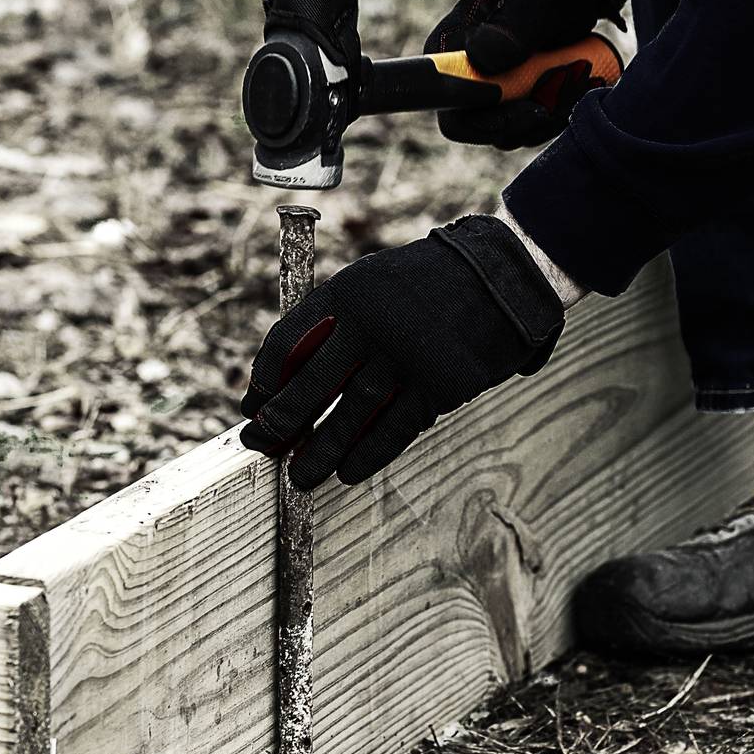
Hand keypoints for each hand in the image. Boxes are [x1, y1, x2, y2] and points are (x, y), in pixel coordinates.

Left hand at [240, 217, 566, 489]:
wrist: (499, 277)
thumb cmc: (420, 288)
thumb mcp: (368, 285)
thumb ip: (330, 326)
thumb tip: (281, 383)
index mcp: (346, 293)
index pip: (288, 342)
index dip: (264, 381)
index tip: (254, 406)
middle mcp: (373, 324)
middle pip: (313, 383)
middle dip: (283, 421)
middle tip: (263, 445)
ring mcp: (409, 355)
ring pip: (352, 414)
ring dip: (322, 450)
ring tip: (301, 476)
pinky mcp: (442, 383)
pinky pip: (397, 428)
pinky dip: (370, 454)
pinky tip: (349, 472)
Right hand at [424, 0, 624, 148]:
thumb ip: (511, 31)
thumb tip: (480, 60)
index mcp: (449, 53)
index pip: (454, 116)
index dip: (490, 124)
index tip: (533, 106)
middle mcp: (463, 78)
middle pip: (488, 130)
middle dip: (533, 119)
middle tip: (570, 89)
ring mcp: (490, 89)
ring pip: (515, 130)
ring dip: (552, 115)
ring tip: (581, 79)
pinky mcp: (515, 95)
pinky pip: (533, 122)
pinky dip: (559, 111)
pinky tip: (579, 85)